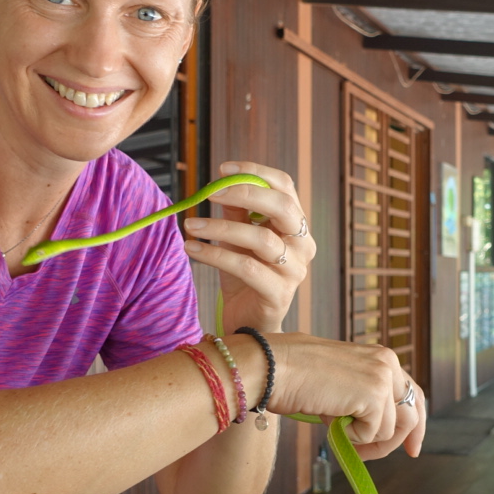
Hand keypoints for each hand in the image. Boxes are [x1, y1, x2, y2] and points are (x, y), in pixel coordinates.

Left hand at [182, 161, 313, 334]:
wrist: (249, 324)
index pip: (285, 187)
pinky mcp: (279, 295)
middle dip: (245, 193)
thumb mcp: (238, 238)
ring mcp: (295, 271)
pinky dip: (215, 254)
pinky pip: (246, 268)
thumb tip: (221, 182)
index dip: (256, 172)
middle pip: (283, 207)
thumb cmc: (245, 276)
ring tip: (191, 225)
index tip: (223, 169)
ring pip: (261, 239)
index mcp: (296, 225)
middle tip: (210, 192)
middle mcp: (302, 245)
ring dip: (221, 227)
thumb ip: (236, 212)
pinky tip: (192, 248)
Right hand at [263, 333, 426, 460]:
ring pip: (390, 430)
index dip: (415, 424)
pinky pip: (372, 434)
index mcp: (381, 357)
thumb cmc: (295, 374)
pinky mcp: (373, 396)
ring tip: (335, 428)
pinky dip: (350, 436)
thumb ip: (363, 397)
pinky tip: (330, 418)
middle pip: (411, 414)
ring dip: (364, 439)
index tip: (412, 449)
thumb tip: (376, 428)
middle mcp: (388, 363)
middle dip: (398, 441)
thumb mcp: (341, 382)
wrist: (273, 367)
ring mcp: (383, 378)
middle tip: (371, 456)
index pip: (411, 393)